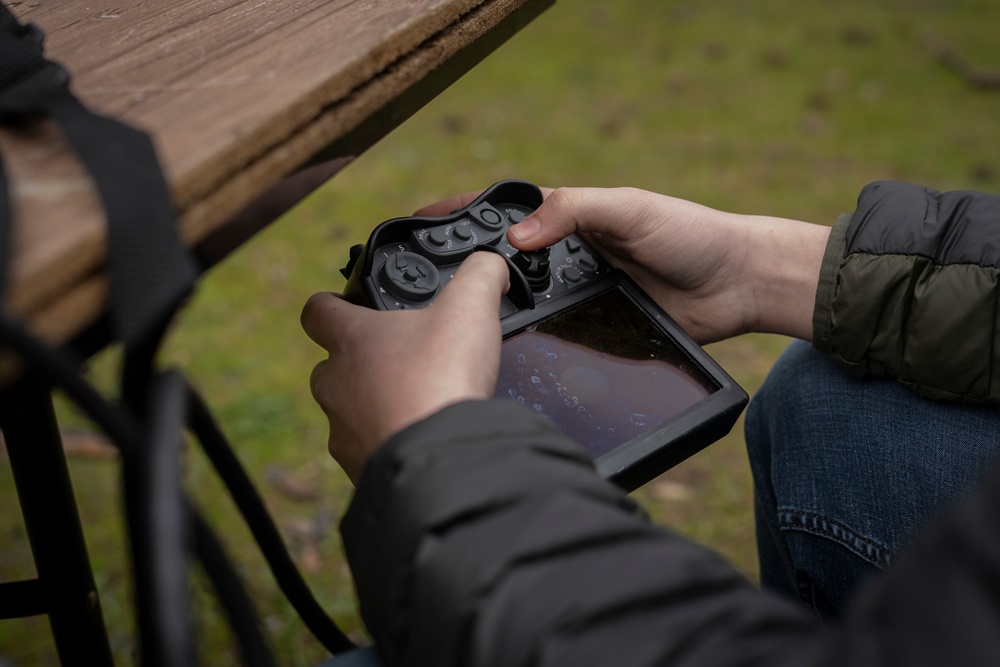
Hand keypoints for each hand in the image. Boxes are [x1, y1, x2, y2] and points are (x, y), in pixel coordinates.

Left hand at [301, 252, 509, 482]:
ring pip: (347, 409)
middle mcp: (335, 382)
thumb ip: (480, 274)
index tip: (348, 305)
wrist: (440, 460)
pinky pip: (365, 448)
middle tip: (403, 360)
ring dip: (373, 403)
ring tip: (416, 402)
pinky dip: (387, 440)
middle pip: (332, 364)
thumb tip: (491, 264)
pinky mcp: (356, 465)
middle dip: (361, 361)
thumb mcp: (470, 308)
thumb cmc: (443, 378)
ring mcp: (341, 428)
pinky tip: (419, 437)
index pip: (317, 310)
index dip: (331, 303)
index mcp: (351, 338)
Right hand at [420, 187, 829, 343]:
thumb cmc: (690, 233)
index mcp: (571, 216)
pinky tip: (502, 350)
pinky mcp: (594, 328)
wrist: (738, 285)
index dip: (464, 213)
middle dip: (466, 268)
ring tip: (451, 321)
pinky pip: (552, 335)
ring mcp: (579, 293)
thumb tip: (516, 235)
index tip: (421, 221)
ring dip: (492, 308)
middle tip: (425, 284)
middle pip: (504, 260)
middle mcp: (568, 254)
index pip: (506, 211)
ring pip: (523, 302)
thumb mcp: (628, 208)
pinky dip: (528, 339)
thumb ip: (574, 211)